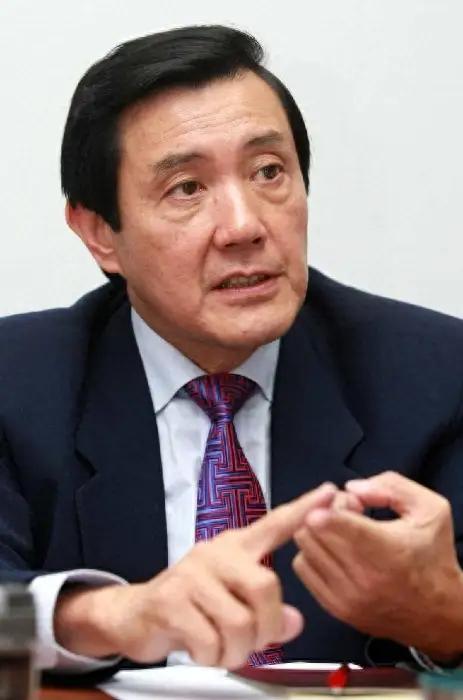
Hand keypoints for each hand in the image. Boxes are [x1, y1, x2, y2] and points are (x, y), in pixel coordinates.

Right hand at [55, 482, 336, 668]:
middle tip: (253, 641)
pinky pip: (210, 641)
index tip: (329, 493)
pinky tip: (201, 648)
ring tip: (223, 648)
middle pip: (265, 587)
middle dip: (267, 627)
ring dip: (236, 650)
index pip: (274, 524)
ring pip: (239, 622)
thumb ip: (268, 609)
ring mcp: (192, 574)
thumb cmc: (193, 606)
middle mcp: (216, 553)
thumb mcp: (234, 603)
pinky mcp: (172, 600)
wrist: (137, 614)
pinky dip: (212, 658)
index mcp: (236, 548)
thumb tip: (294, 622)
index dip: (303, 510)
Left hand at [293, 471, 462, 658]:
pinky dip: (314, 553)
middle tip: (348, 513)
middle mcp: (363, 578)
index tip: (339, 499)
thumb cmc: (434, 556)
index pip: (330, 523)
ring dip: (319, 533)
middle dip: (325, 512)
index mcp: (386, 550)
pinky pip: (303, 568)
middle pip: (311, 530)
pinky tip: (336, 551)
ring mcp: (347, 597)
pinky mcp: (337, 609)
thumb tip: (351, 489)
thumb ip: (392, 486)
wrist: (441, 614)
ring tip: (344, 533)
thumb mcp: (429, 509)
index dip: (327, 504)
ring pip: (304, 547)